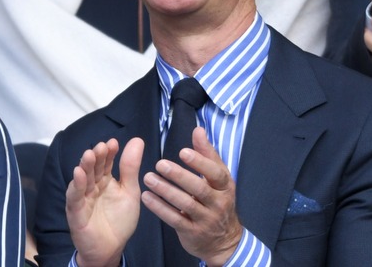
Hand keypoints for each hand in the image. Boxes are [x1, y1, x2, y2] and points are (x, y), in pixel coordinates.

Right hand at [66, 138, 144, 266]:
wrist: (110, 249)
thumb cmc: (119, 221)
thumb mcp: (130, 192)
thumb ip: (131, 168)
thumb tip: (137, 141)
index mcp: (105, 181)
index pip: (106, 163)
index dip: (109, 153)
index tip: (114, 143)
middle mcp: (92, 186)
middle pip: (93, 168)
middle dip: (97, 157)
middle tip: (101, 147)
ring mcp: (83, 197)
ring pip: (82, 179)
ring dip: (85, 166)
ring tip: (89, 155)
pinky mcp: (76, 210)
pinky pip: (74, 196)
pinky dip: (76, 185)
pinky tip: (78, 173)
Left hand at [141, 127, 241, 265]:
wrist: (224, 241)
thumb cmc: (217, 201)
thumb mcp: (218, 179)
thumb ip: (207, 154)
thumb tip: (198, 130)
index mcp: (224, 187)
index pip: (216, 173)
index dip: (200, 162)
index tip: (183, 152)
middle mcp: (218, 203)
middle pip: (199, 188)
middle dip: (179, 176)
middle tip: (160, 164)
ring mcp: (206, 219)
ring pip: (186, 204)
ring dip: (166, 190)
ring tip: (148, 178)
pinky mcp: (192, 232)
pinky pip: (175, 219)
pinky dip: (160, 209)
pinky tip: (146, 197)